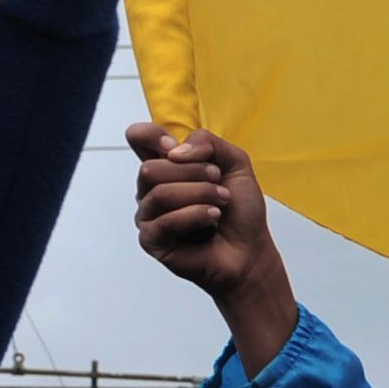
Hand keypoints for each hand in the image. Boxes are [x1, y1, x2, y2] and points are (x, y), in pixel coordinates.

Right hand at [125, 121, 299, 369]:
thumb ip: (208, 142)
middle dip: (194, 172)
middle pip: (150, 167)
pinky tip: (212, 219)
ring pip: (159, 192)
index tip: (175, 147)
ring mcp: (149, 216)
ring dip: (199, 194)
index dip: (152, 136)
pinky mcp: (152, 240)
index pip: (139, 139)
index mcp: (167, 167)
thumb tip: (174, 152)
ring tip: (221, 205)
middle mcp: (151, 190)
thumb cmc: (240, 211)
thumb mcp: (235, 164)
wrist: (250, 251)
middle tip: (219, 185)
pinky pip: (165, 221)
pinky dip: (195, 215)